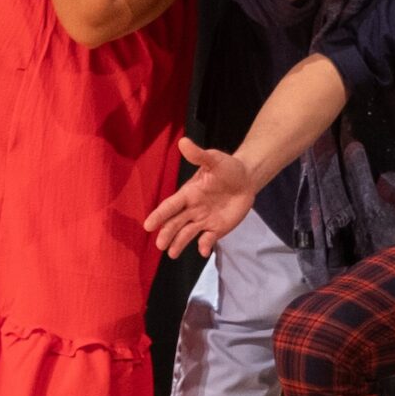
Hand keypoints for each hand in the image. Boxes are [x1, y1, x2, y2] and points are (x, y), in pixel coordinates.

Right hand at [144, 138, 258, 258]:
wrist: (246, 179)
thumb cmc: (227, 168)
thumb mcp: (214, 160)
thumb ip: (199, 155)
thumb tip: (183, 142)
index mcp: (188, 194)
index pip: (170, 206)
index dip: (159, 215)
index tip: (148, 225)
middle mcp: (192, 209)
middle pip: (176, 223)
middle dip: (167, 233)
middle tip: (160, 244)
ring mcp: (204, 220)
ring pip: (187, 233)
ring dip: (179, 243)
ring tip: (172, 253)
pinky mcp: (217, 229)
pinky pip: (207, 239)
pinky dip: (204, 246)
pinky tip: (203, 251)